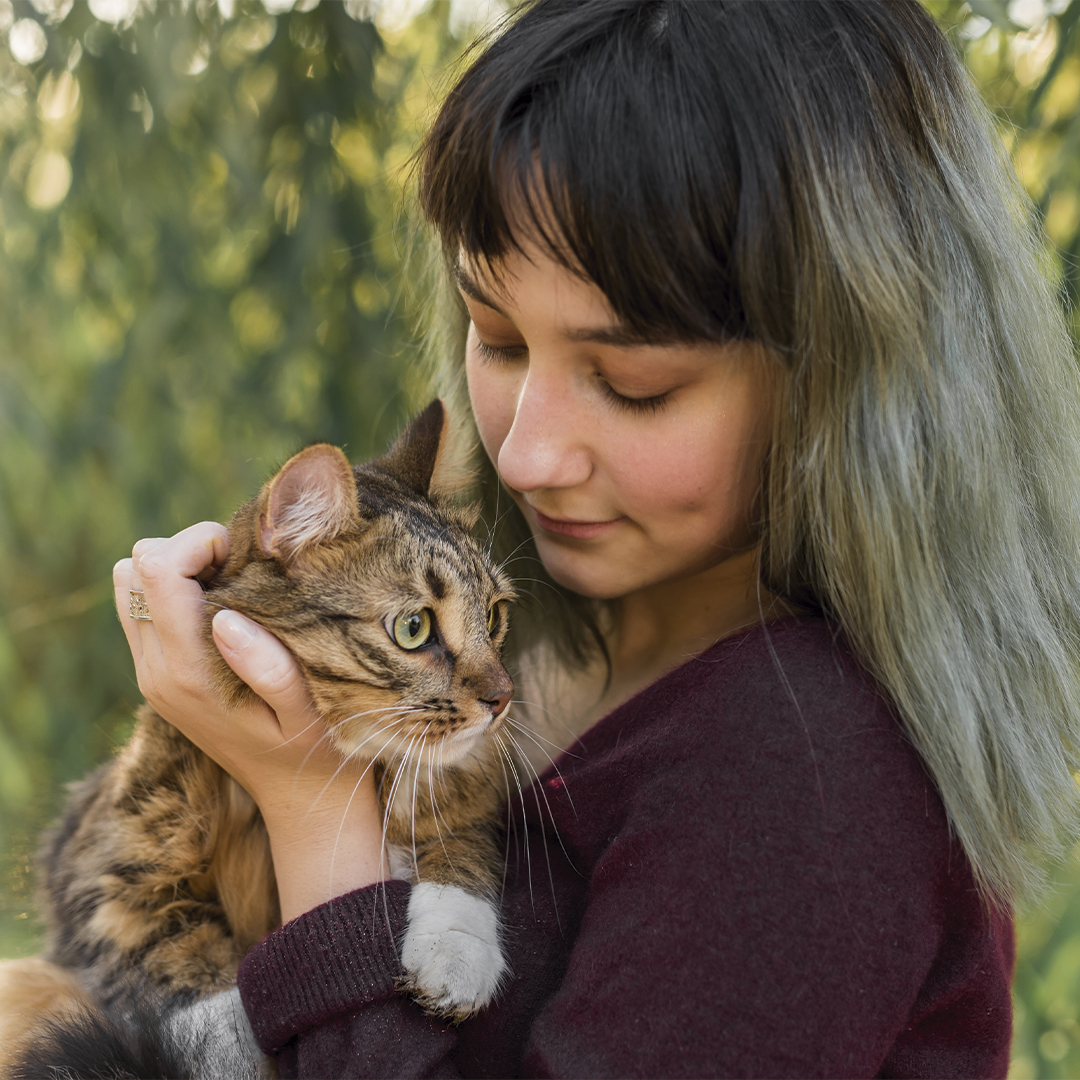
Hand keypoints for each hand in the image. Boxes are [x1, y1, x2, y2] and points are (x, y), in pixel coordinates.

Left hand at [114, 522, 386, 921]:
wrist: (299, 797)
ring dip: (179, 571)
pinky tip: (227, 609)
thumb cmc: (318, 747)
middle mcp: (156, 672)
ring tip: (233, 586)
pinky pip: (141, 607)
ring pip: (129, 583)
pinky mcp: (156, 676)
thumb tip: (224, 618)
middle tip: (244, 571)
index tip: (249, 558)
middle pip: (134, 567)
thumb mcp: (309, 709)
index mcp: (188, 672)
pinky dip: (177, 592)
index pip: (157, 569)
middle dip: (190, 552)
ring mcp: (151, 675)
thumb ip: (269, 667)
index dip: (202, 543)